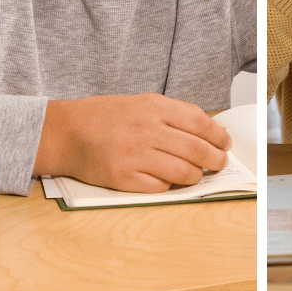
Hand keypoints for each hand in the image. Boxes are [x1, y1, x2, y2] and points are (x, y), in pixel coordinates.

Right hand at [39, 94, 232, 192]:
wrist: (65, 131)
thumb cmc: (105, 116)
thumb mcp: (142, 102)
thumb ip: (176, 112)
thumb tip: (212, 128)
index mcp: (154, 108)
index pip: (201, 124)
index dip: (219, 137)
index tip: (226, 144)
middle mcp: (146, 130)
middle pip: (197, 150)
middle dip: (215, 161)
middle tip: (219, 164)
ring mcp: (134, 155)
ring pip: (183, 173)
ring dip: (195, 177)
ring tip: (194, 175)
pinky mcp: (123, 177)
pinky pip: (160, 188)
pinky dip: (168, 186)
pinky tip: (165, 181)